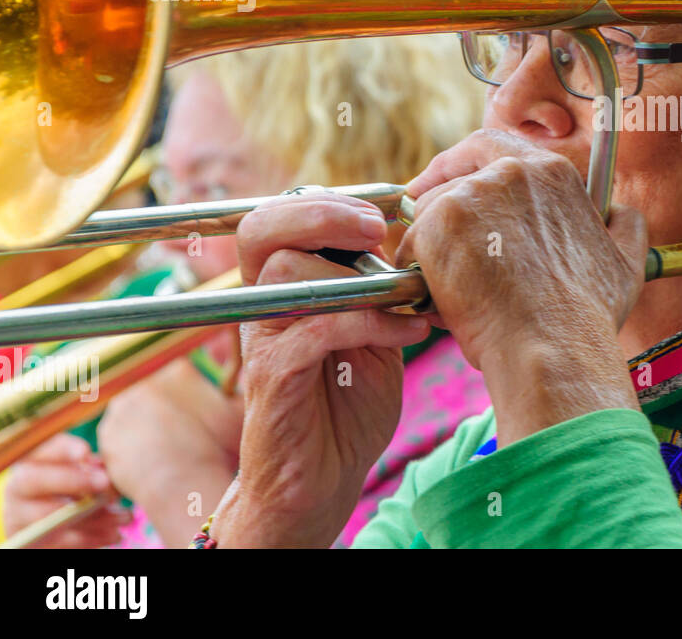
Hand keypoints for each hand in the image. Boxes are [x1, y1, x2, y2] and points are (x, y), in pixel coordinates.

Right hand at [2, 434, 129, 547]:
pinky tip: (115, 534)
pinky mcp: (31, 542)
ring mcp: (20, 517)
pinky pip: (60, 542)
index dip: (60, 449)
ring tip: (125, 516)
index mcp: (31, 462)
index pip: (38, 449)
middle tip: (105, 482)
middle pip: (34, 480)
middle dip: (71, 480)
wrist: (59, 521)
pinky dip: (91, 538)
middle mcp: (18, 488)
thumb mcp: (85, 472)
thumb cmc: (80, 485)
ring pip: (50, 516)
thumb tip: (106, 470)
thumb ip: (93, 467)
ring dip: (92, 516)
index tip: (85, 452)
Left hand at [96, 350, 241, 545]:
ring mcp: (123, 404)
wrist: (182, 482)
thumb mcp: (238, 413)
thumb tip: (239, 382)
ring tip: (165, 454)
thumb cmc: (217, 449)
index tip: (196, 418)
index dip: (189, 399)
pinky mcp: (107, 431)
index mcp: (180, 370)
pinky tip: (148, 463)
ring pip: (137, 415)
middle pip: (157, 394)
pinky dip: (130, 449)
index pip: (181, 377)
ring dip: (145, 429)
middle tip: (180, 438)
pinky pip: (119, 438)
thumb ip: (238, 390)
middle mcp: (147, 380)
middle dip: (165, 412)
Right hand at [213, 192, 430, 547]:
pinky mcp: (270, 378)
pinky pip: (313, 329)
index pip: (280, 214)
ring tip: (407, 294)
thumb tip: (419, 239)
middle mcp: (262, 303)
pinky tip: (408, 331)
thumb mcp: (375, 331)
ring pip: (286, 273)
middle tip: (377, 230)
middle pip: (262, 227)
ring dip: (357, 277)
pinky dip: (368, 323)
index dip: (328, 201)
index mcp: (283, 284)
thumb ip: (381, 287)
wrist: (322, 480)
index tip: (389, 205)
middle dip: (324, 214)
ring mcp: (262, 339)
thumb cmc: (349, 403)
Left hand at [397, 130, 647, 445]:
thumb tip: (620, 212)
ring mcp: (472, 195)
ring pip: (432, 209)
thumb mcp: (626, 261)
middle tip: (422, 216)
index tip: (454, 181)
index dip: (468, 162)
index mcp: (553, 172)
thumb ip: (624, 224)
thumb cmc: (587, 315)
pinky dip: (415, 271)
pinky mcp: (439, 225)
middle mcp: (512, 172)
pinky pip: (411, 243)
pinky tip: (435, 298)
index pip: (496, 146)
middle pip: (458, 172)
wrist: (553, 348)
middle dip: (436, 189)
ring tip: (444, 284)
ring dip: (431, 242)